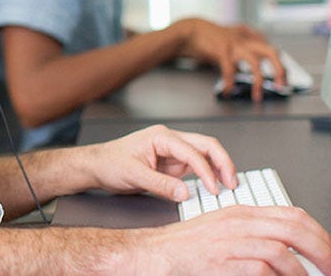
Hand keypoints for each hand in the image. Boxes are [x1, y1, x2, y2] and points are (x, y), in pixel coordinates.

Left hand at [75, 124, 237, 200]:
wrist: (97, 166)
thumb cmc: (110, 163)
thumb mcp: (133, 175)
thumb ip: (160, 184)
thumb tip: (185, 193)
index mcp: (161, 137)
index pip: (192, 152)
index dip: (206, 171)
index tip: (213, 189)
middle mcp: (170, 141)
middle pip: (206, 146)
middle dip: (223, 163)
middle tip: (232, 183)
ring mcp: (172, 152)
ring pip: (204, 155)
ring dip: (218, 168)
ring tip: (228, 186)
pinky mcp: (172, 164)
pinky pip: (196, 167)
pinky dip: (207, 175)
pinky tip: (213, 186)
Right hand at [115, 205, 330, 275]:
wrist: (156, 253)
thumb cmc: (188, 245)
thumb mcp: (225, 229)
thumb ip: (256, 234)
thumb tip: (290, 250)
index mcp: (243, 212)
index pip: (292, 214)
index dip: (319, 232)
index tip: (330, 250)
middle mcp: (240, 223)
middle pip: (294, 229)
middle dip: (322, 251)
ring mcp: (233, 242)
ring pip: (283, 251)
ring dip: (304, 271)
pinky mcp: (225, 262)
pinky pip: (263, 270)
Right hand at [172, 18, 283, 101]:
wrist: (190, 30)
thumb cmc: (210, 37)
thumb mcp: (231, 38)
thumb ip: (243, 46)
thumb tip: (253, 63)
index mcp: (248, 37)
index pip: (272, 50)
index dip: (280, 65)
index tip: (283, 79)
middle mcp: (245, 40)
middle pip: (271, 52)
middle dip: (279, 70)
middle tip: (281, 86)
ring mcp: (234, 44)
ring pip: (254, 62)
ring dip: (258, 81)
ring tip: (257, 96)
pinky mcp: (222, 50)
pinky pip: (230, 69)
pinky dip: (230, 82)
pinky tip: (229, 91)